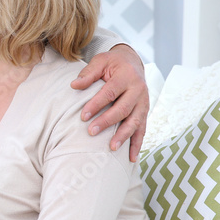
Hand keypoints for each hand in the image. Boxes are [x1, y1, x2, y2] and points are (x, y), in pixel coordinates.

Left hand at [71, 44, 148, 161]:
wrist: (133, 62)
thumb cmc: (113, 64)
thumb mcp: (101, 61)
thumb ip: (88, 73)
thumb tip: (74, 85)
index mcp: (127, 76)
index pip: (111, 92)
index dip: (96, 105)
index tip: (83, 116)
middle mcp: (139, 90)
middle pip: (123, 109)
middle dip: (107, 122)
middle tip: (91, 132)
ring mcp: (144, 103)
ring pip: (135, 122)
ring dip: (124, 136)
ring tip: (112, 147)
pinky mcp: (145, 112)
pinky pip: (142, 130)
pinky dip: (137, 144)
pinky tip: (131, 158)